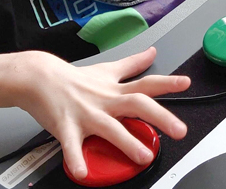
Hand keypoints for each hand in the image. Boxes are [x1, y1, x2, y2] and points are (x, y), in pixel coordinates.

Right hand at [18, 47, 188, 181]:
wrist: (38, 77)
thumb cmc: (74, 78)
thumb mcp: (107, 69)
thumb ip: (132, 64)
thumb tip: (152, 53)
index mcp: (115, 89)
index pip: (146, 84)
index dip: (167, 82)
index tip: (186, 83)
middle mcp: (105, 101)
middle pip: (136, 104)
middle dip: (160, 116)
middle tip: (179, 130)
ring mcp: (86, 114)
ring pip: (109, 127)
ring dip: (127, 141)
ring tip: (143, 156)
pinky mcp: (66, 126)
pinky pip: (72, 145)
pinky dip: (76, 158)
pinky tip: (83, 171)